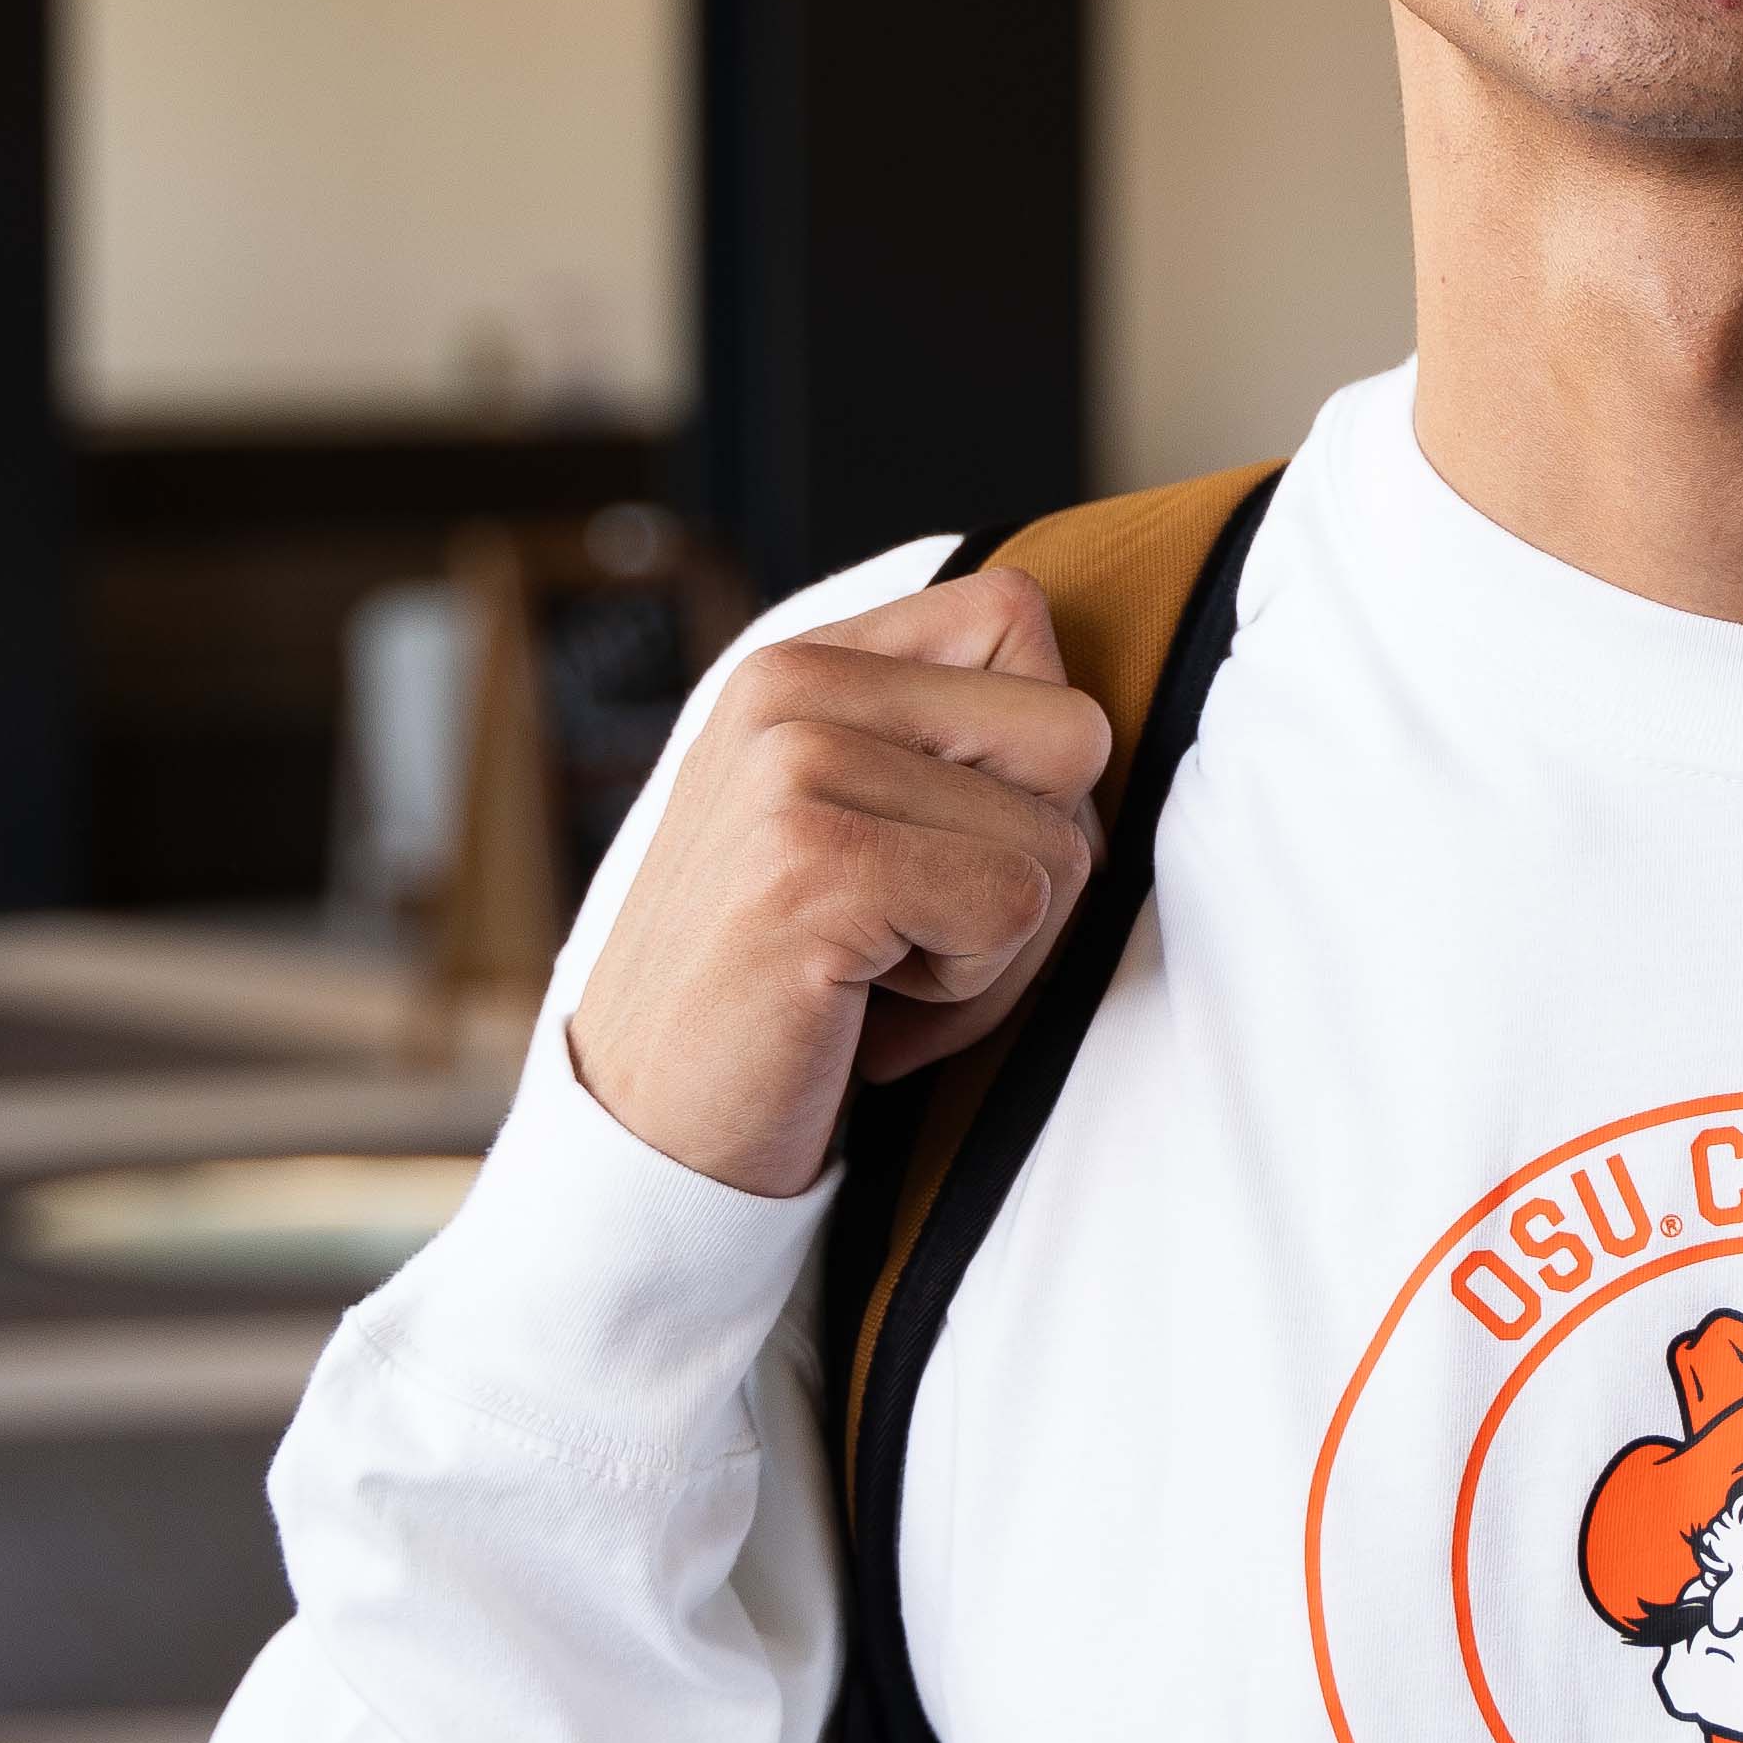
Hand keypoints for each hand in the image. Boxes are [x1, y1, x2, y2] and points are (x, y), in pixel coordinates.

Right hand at [563, 571, 1112, 1196]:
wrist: (649, 1128)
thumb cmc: (785, 985)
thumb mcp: (849, 821)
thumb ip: (943, 743)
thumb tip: (1094, 726)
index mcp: (796, 661)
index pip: (1015, 614)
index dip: (1029, 755)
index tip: (931, 845)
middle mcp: (787, 684)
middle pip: (1072, 733)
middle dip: (1033, 861)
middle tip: (910, 930)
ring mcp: (794, 766)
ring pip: (1058, 841)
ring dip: (996, 949)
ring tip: (871, 976)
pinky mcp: (815, 863)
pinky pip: (1016, 910)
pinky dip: (967, 996)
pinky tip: (859, 1010)